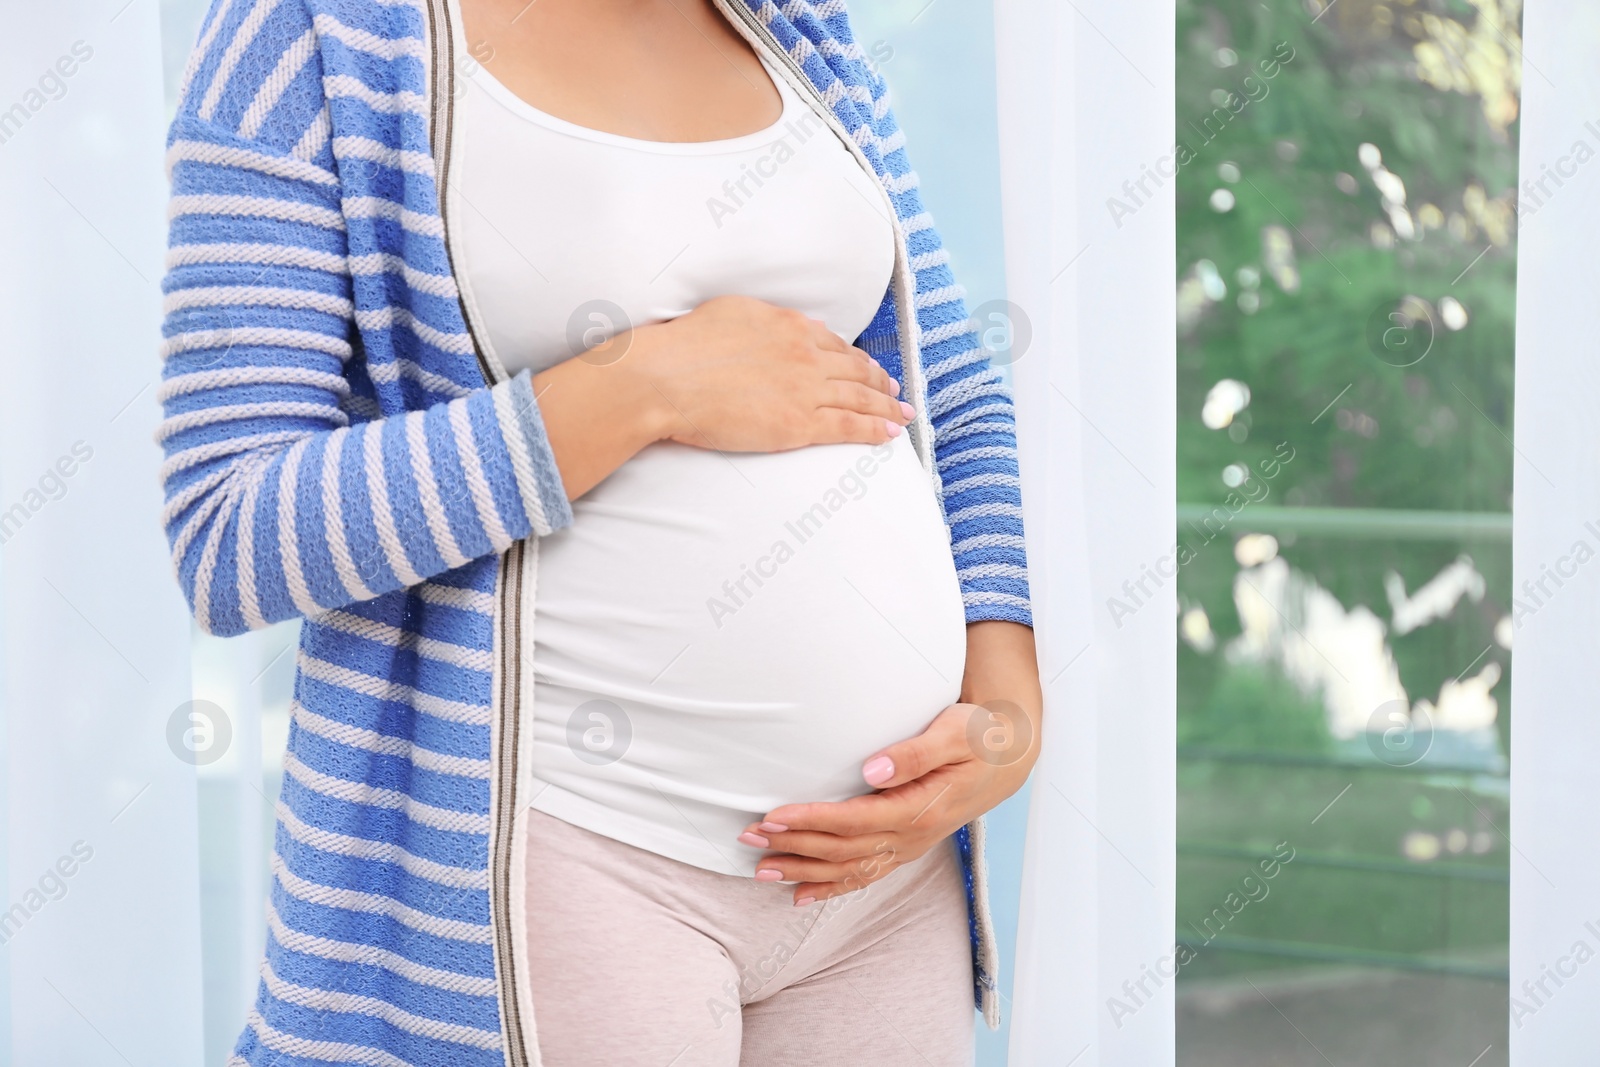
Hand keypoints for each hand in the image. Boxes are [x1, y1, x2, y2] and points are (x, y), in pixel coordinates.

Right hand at [635, 295, 910, 451]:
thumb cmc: (684, 346)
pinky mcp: (799, 424)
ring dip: (887, 407)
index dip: (855, 357)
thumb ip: (766, 320)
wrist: (667, 378)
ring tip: (902, 414)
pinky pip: (849, 426)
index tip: (867, 366)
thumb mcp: (731, 313)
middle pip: (855, 370)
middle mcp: (805, 355)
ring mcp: (806, 390)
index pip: (834, 343)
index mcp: (788, 326)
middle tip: (895, 391)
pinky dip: (874, 429)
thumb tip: (789, 326)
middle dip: (880, 382)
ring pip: (860, 398)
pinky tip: (889, 434)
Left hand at [737, 621, 1041, 905]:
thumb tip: (874, 769)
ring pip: (848, 869)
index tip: (773, 815)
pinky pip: (864, 877)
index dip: (812, 820)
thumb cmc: (978, 737)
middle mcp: (911, 836)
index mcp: (919, 808)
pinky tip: (799, 896)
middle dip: (793, 846)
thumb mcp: (954, 733)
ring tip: (760, 872)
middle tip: (748, 839)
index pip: (854, 820)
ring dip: (803, 871)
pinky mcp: (904, 848)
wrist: (1007, 759)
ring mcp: (907, 847)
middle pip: (843, 849)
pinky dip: (830, 888)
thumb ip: (915, 752)